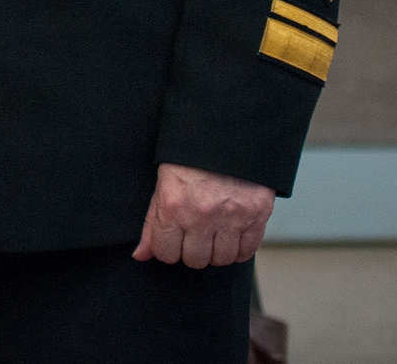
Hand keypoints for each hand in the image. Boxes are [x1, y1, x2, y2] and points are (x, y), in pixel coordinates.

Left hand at [132, 163, 274, 267]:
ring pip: (221, 259)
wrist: (227, 137)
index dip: (168, 249)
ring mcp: (231, 217)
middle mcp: (201, 214)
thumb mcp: (163, 186)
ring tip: (214, 233)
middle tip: (195, 234)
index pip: (166, 253)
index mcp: (173, 205)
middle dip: (192, 251)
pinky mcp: (256, 216)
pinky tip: (232, 234)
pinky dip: (238, 249)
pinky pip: (246, 252)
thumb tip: (140, 255)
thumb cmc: (190, 162)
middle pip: (195, 260)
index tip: (173, 240)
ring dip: (216, 251)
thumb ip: (152, 224)